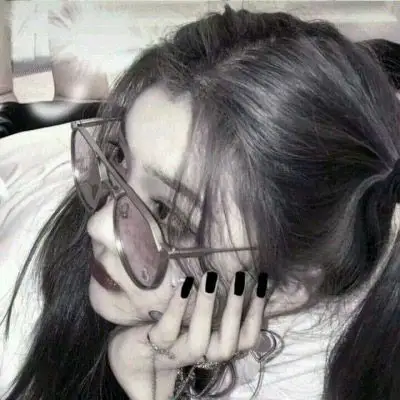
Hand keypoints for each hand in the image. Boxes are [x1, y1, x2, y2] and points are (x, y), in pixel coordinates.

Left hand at [108, 271, 267, 399]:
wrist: (127, 356)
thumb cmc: (169, 336)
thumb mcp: (194, 326)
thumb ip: (218, 315)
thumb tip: (247, 284)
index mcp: (212, 347)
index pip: (243, 341)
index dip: (256, 317)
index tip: (262, 286)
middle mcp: (198, 354)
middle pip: (226, 345)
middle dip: (236, 312)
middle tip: (241, 278)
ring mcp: (175, 352)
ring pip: (199, 340)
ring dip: (207, 307)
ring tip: (210, 277)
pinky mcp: (154, 342)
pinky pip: (168, 328)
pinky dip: (178, 307)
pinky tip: (185, 284)